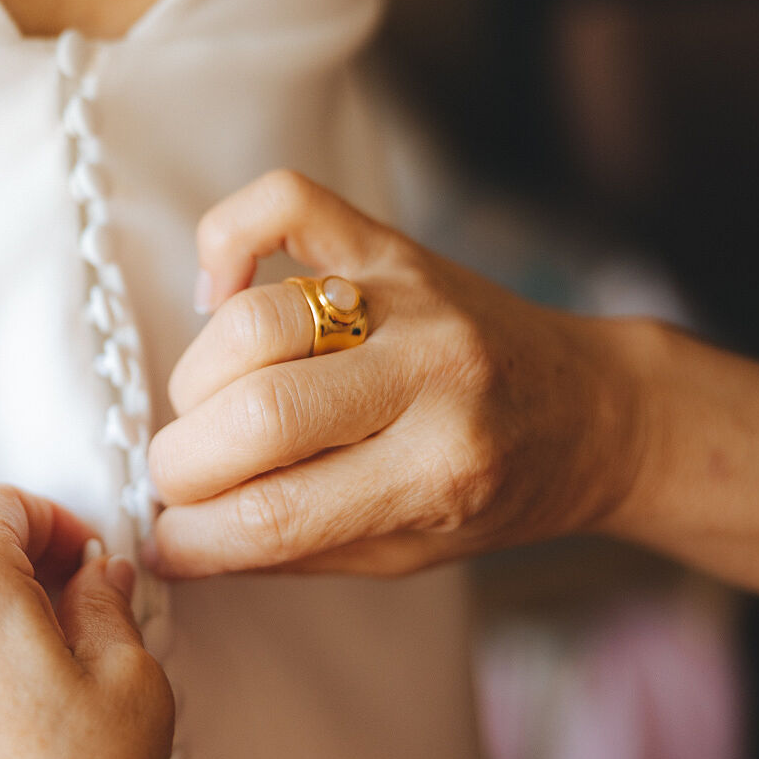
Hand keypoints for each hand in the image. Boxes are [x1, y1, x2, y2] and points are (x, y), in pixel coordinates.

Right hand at [146, 170, 650, 577]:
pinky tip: (219, 297)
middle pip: (259, 414)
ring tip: (206, 410)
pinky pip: (284, 205)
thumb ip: (296, 547)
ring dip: (197, 380)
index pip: (276, 516)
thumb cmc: (495, 492)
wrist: (591, 410)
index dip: (194, 539)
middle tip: (178, 480)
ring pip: (255, 320)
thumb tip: (178, 542)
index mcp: (442, 472)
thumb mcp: (411, 553)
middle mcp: (430, 376)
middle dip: (183, 463)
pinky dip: (226, 241)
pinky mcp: (388, 243)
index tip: (167, 544)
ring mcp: (408, 297)